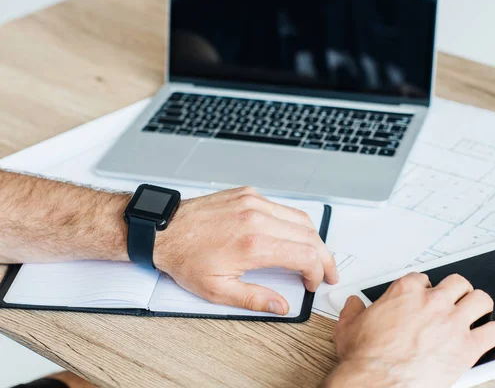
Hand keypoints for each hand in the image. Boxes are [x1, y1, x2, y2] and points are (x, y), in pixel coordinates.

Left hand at [154, 186, 337, 314]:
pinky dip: (292, 223)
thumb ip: (255, 299)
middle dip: (324, 256)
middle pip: (310, 235)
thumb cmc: (185, 258)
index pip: (306, 255)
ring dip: (312, 238)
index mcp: (253, 244)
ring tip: (314, 254)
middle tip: (326, 271)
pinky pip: (281, 207)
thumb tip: (281, 306)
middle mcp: (257, 218)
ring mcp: (253, 202)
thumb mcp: (217, 290)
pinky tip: (289, 236)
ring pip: (300, 218)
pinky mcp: (248, 194)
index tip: (314, 283)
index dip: (318, 272)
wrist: (163, 230)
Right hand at [326, 273, 494, 386]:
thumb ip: (353, 310)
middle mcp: (432, 301)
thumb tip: (353, 304)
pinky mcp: (467, 347)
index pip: (423, 278)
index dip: (425, 286)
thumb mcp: (349, 326)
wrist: (378, 381)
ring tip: (481, 307)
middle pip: (457, 283)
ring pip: (479, 299)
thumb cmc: (367, 356)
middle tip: (456, 297)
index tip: (425, 294)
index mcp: (405, 292)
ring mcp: (453, 322)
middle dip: (457, 289)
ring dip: (480, 302)